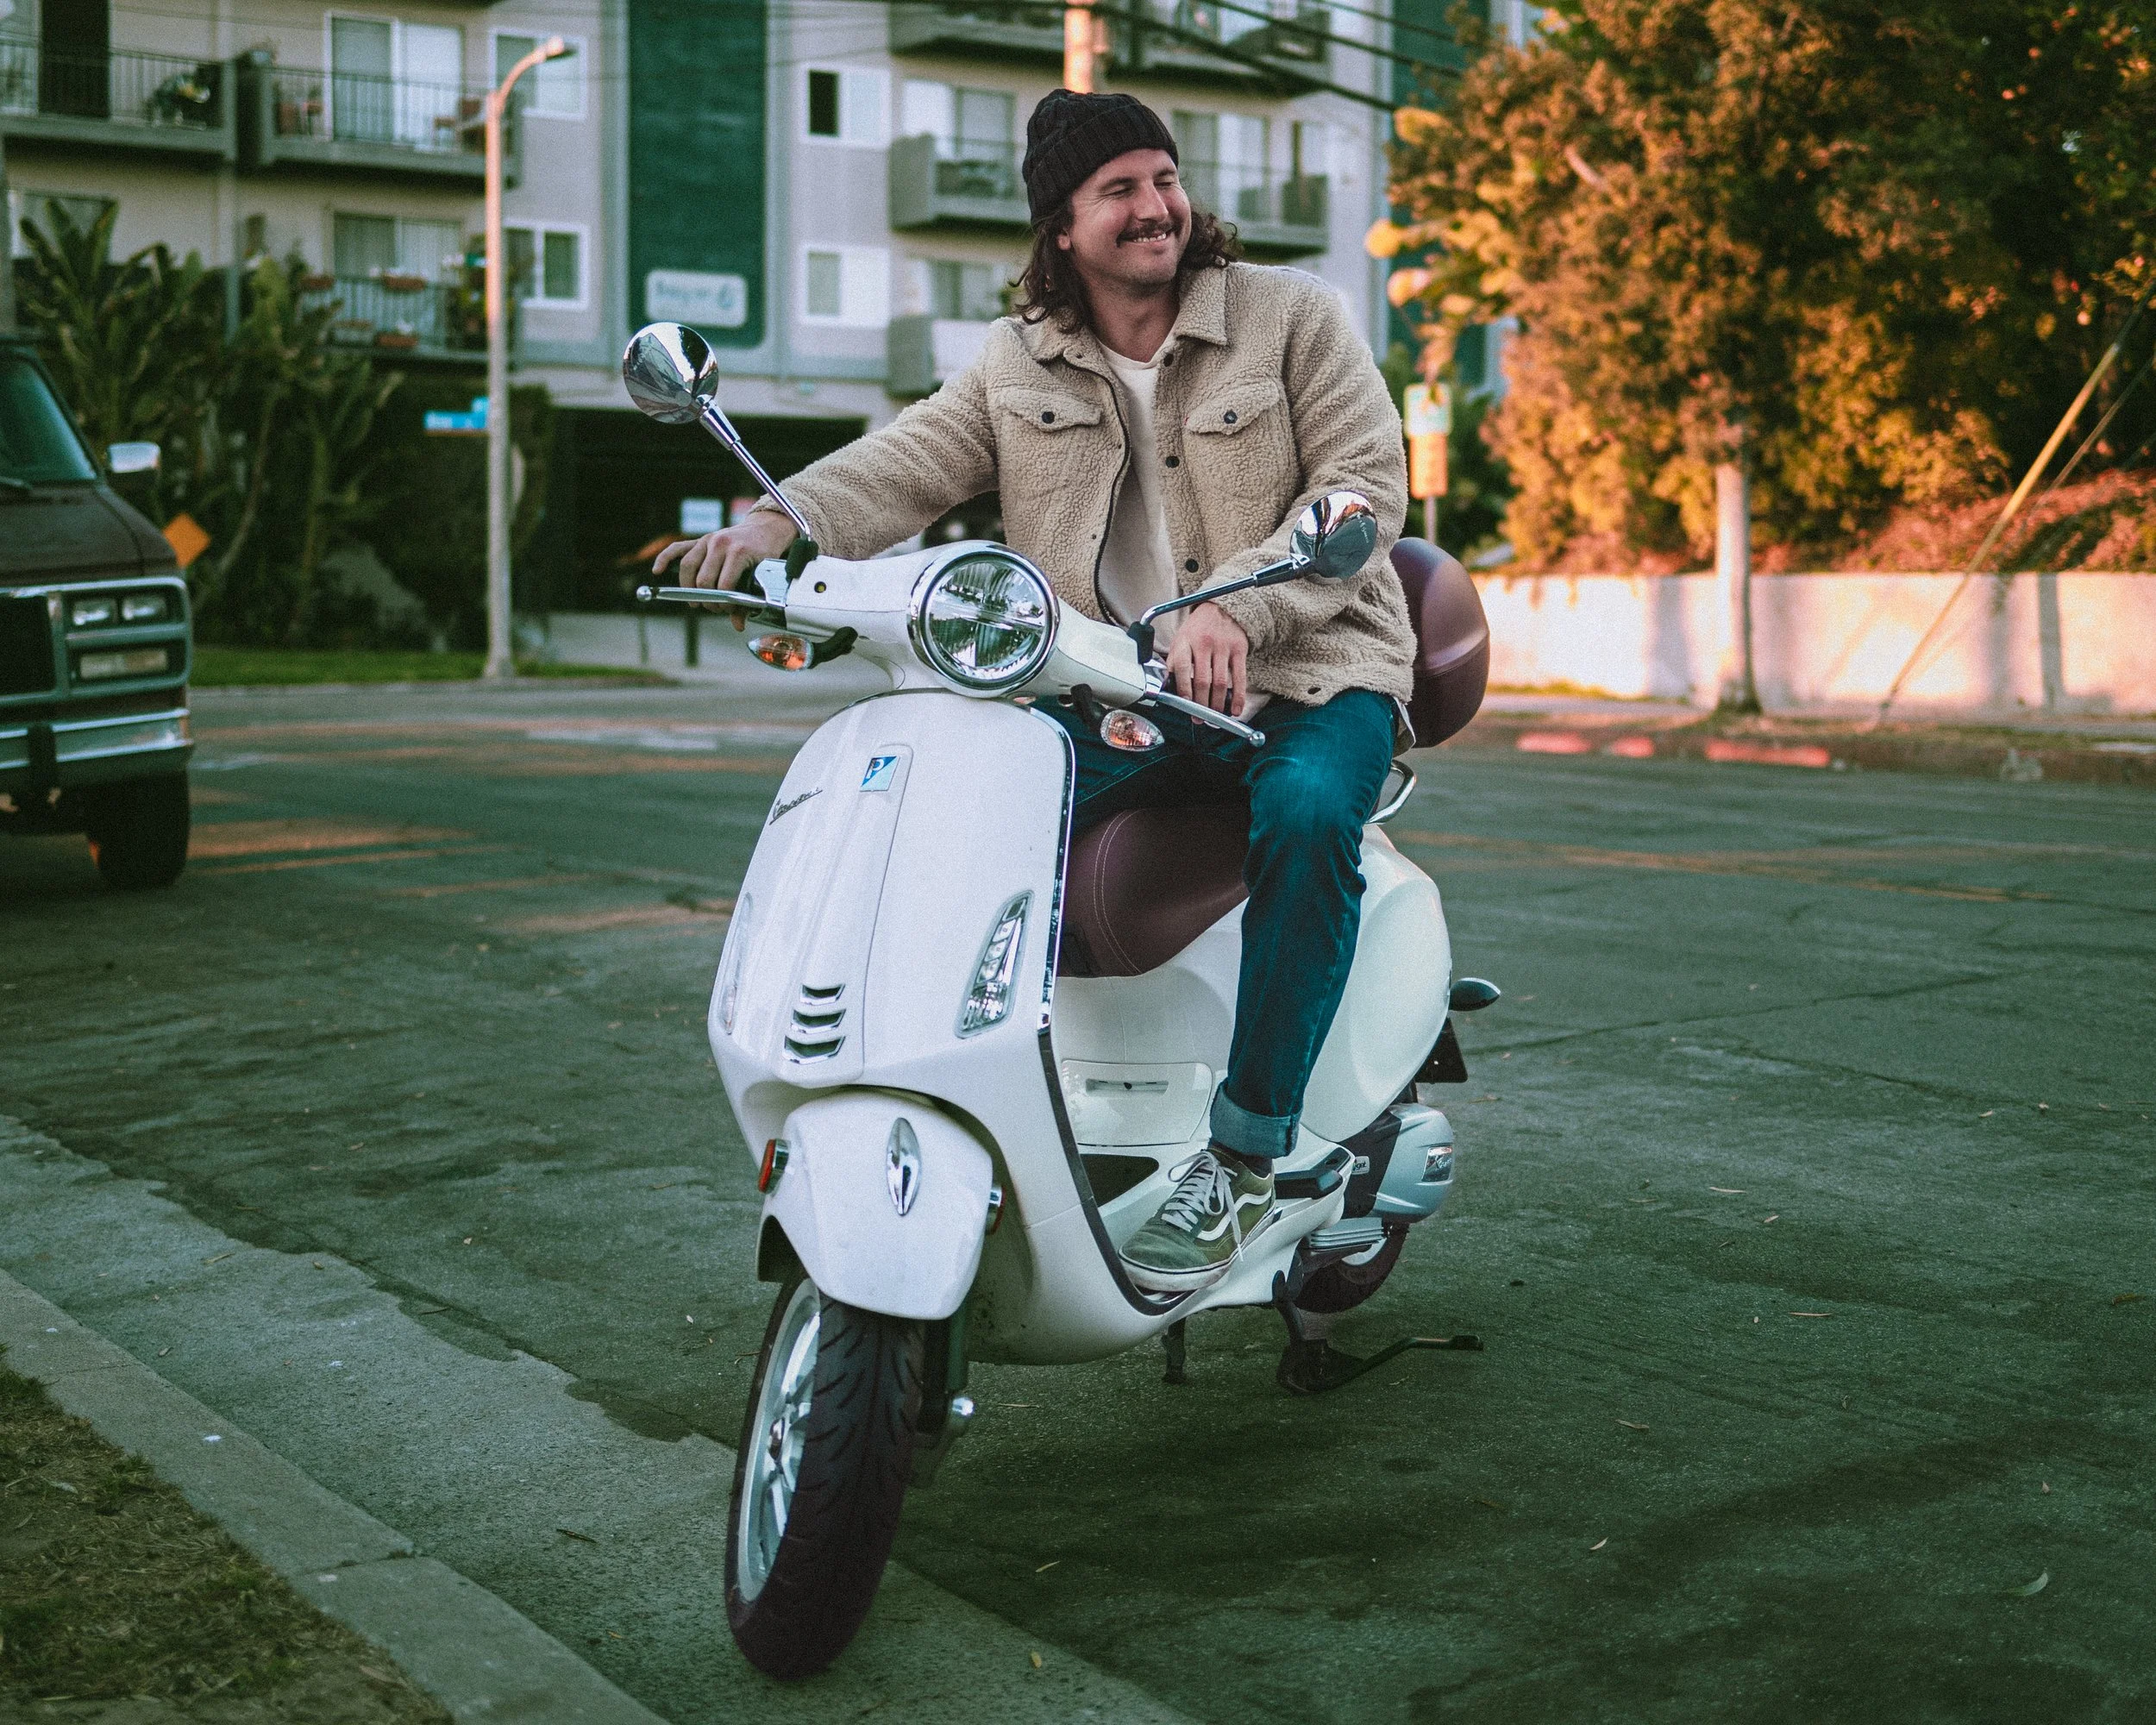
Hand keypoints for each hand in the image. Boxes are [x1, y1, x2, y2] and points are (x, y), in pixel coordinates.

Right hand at [651, 511, 797, 626]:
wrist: (764, 530)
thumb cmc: (763, 554)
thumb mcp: (760, 577)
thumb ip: (747, 601)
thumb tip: (738, 625)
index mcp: (738, 552)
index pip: (722, 585)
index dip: (723, 603)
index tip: (727, 610)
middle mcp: (720, 544)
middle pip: (703, 579)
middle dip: (707, 599)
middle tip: (714, 607)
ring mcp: (708, 540)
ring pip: (688, 567)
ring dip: (689, 588)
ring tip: (695, 602)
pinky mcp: (700, 540)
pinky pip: (677, 548)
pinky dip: (664, 558)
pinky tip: (657, 570)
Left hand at [1164, 601, 1248, 714]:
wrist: (1221, 608)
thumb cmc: (1197, 629)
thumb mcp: (1180, 639)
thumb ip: (1174, 662)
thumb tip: (1167, 688)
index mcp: (1185, 641)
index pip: (1182, 667)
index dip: (1183, 689)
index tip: (1185, 706)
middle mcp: (1204, 643)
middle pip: (1202, 680)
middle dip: (1201, 704)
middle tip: (1199, 719)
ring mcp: (1223, 646)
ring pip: (1220, 682)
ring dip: (1218, 704)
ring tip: (1215, 716)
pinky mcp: (1239, 650)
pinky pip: (1240, 678)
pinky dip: (1238, 697)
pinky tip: (1235, 710)